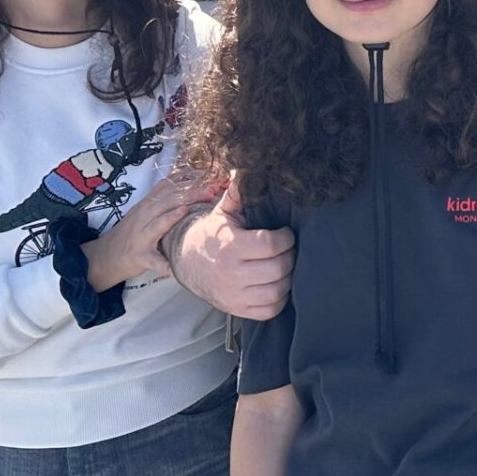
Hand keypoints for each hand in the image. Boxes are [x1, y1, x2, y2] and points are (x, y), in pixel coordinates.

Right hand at [84, 173, 217, 291]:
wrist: (105, 256)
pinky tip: (173, 266)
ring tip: (186, 211)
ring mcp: (141, 236)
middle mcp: (144, 216)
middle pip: (167, 202)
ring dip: (171, 217)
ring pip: (157, 225)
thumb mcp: (144, 209)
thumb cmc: (131, 232)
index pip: (169, 188)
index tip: (210, 176)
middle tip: (210, 191)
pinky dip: (163, 263)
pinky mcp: (139, 256)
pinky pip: (152, 260)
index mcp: (148, 205)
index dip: (189, 181)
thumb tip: (183, 175)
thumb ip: (161, 195)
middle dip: (189, 194)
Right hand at [168, 178, 296, 318]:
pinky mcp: (238, 310)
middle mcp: (232, 274)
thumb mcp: (223, 212)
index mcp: (230, 246)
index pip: (272, 244)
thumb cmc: (212, 235)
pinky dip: (279, 298)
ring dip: (288, 277)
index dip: (286, 237)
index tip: (285, 233)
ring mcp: (234, 295)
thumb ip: (238, 191)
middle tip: (288, 249)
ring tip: (284, 264)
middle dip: (290, 256)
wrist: (186, 263)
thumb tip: (244, 165)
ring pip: (278, 290)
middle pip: (279, 268)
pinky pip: (270, 310)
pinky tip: (276, 283)